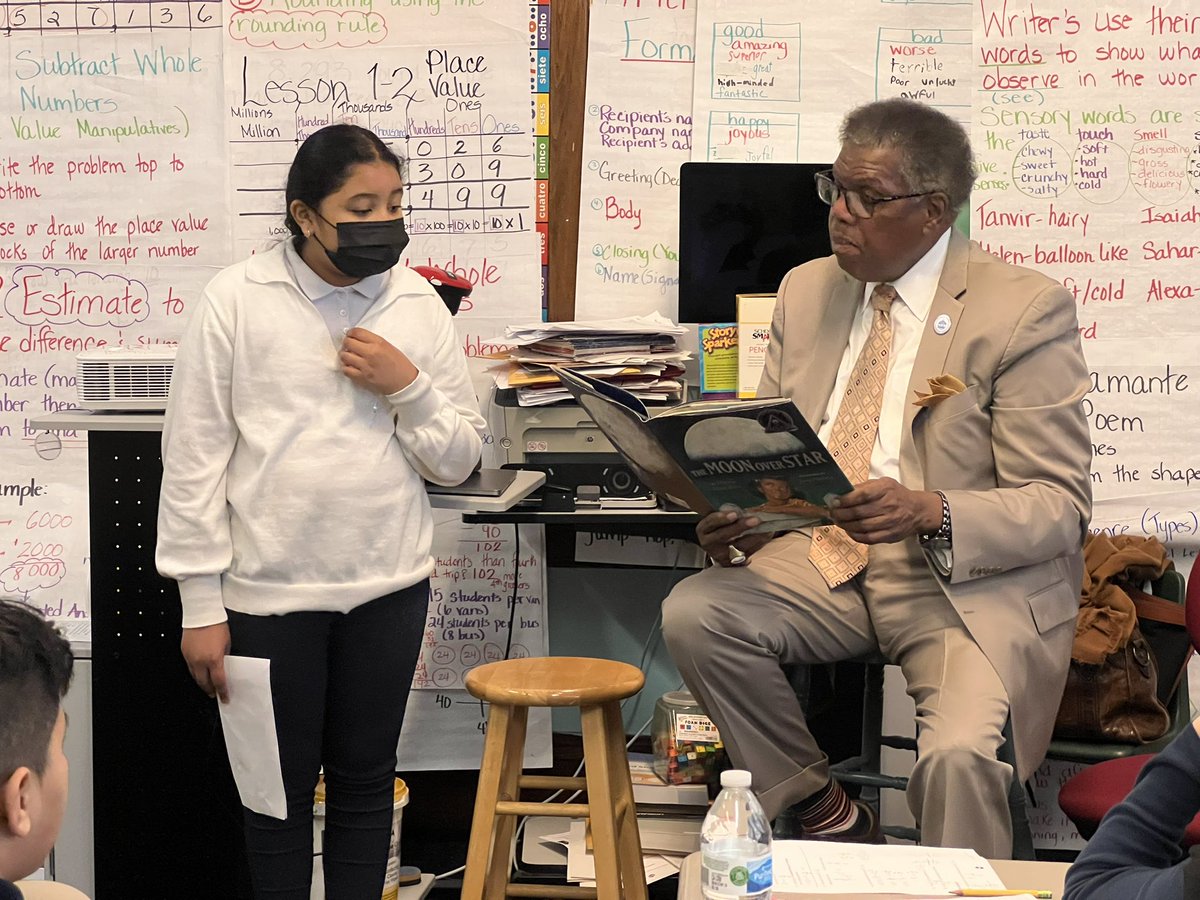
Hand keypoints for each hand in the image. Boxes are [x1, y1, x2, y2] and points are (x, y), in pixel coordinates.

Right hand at [181, 623, 230, 701]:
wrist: (201, 613)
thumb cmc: (217, 625)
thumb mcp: (227, 643)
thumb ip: (224, 656)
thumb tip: (223, 666)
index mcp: (214, 659)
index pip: (219, 681)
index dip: (222, 692)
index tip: (225, 698)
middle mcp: (200, 661)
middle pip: (204, 683)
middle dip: (210, 690)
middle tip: (214, 694)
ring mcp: (190, 658)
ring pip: (195, 676)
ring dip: (202, 683)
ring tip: (207, 686)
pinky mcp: (184, 653)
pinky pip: (190, 667)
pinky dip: (196, 672)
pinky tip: (200, 673)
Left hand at [339, 327, 418, 394]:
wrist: (405, 383)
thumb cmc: (400, 365)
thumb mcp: (389, 347)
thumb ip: (373, 342)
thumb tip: (358, 340)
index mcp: (379, 343)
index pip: (357, 332)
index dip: (351, 333)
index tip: (350, 335)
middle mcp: (371, 353)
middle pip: (348, 343)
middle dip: (346, 343)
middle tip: (349, 346)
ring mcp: (366, 366)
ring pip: (344, 356)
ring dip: (345, 355)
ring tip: (350, 357)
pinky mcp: (362, 378)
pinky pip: (346, 370)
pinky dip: (347, 368)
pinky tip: (352, 367)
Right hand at [696, 508, 773, 566]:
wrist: (719, 548)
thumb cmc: (719, 527)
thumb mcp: (716, 520)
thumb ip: (725, 512)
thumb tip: (745, 503)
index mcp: (704, 530)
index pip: (710, 523)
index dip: (721, 518)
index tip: (734, 514)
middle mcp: (710, 544)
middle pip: (724, 535)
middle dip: (741, 527)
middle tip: (755, 520)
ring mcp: (722, 555)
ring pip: (739, 546)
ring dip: (755, 536)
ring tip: (767, 527)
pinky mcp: (734, 562)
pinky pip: (749, 552)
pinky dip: (760, 543)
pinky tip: (767, 534)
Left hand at [828, 478, 942, 544]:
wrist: (917, 510)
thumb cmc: (895, 495)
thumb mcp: (882, 483)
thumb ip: (863, 487)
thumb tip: (841, 493)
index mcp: (886, 489)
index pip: (862, 495)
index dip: (845, 500)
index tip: (833, 501)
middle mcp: (889, 506)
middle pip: (859, 512)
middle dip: (840, 513)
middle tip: (831, 513)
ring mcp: (890, 522)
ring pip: (861, 526)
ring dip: (845, 525)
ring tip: (837, 521)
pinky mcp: (890, 536)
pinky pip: (868, 538)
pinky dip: (855, 535)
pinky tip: (849, 530)